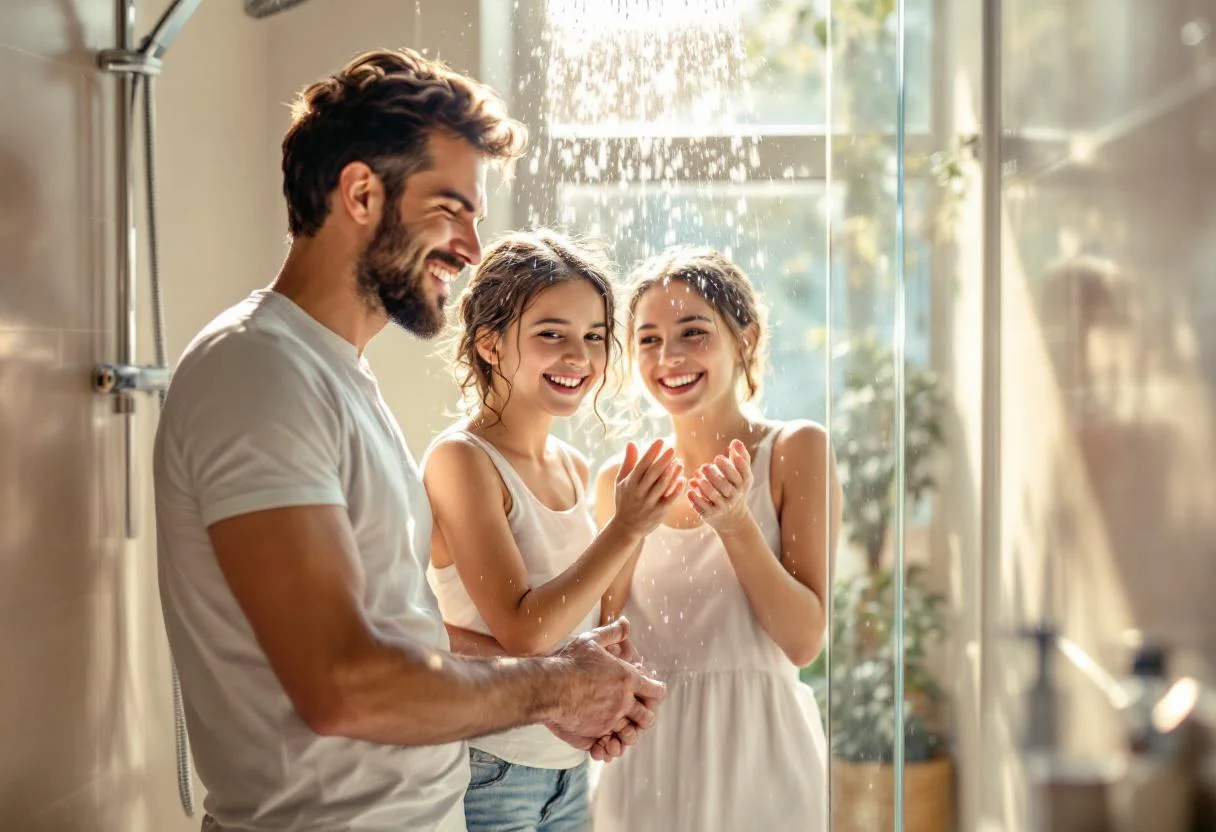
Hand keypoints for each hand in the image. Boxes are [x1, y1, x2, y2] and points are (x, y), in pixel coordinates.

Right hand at [545, 618, 665, 751]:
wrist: (548, 686)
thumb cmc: (568, 662)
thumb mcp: (592, 640)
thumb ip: (612, 633)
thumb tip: (626, 622)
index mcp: (627, 678)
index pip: (656, 691)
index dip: (655, 692)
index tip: (648, 690)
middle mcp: (623, 701)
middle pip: (648, 718)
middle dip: (645, 716)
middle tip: (635, 711)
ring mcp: (610, 719)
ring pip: (631, 733)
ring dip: (627, 730)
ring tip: (618, 724)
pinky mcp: (596, 733)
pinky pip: (612, 743)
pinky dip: (611, 741)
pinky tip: (604, 734)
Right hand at [611, 440, 684, 538]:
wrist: (626, 527)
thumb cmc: (625, 500)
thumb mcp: (621, 481)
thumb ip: (628, 462)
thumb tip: (631, 443)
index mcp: (630, 483)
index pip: (642, 465)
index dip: (651, 453)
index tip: (660, 441)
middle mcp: (639, 493)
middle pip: (653, 474)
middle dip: (663, 460)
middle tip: (672, 448)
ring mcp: (649, 503)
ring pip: (662, 486)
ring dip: (672, 473)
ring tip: (679, 462)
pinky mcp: (659, 512)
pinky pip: (670, 499)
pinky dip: (677, 489)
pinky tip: (683, 479)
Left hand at [687, 439, 753, 532]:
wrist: (732, 517)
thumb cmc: (735, 487)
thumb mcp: (741, 475)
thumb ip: (739, 457)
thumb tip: (735, 441)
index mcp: (743, 483)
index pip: (743, 473)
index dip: (735, 465)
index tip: (722, 455)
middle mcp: (735, 495)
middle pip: (726, 486)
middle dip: (716, 476)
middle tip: (705, 466)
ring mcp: (724, 506)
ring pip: (714, 497)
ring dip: (705, 487)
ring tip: (697, 476)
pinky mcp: (712, 514)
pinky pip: (704, 508)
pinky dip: (696, 500)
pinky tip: (689, 490)